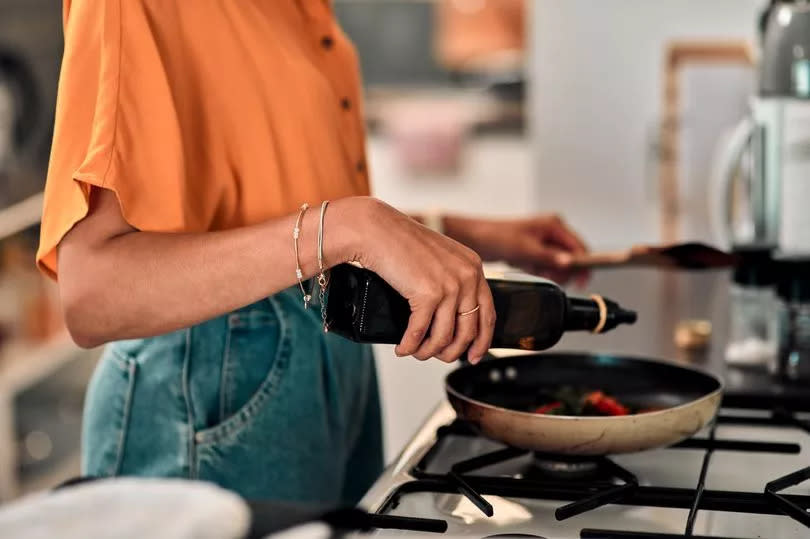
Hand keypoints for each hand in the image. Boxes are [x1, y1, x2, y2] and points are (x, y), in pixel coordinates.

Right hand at [331, 198, 495, 363]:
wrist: (376, 229)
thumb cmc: (400, 241)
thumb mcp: (440, 258)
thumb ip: (453, 280)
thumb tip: (452, 319)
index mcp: (473, 267)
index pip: (488, 314)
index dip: (482, 341)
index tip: (475, 356)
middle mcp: (467, 276)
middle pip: (468, 331)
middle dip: (452, 352)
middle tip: (437, 357)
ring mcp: (449, 286)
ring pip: (444, 337)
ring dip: (428, 352)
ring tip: (416, 352)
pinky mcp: (427, 294)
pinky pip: (420, 332)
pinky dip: (410, 345)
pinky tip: (402, 348)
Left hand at [444, 214, 589, 284]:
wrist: (477, 239)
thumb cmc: (498, 236)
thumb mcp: (526, 250)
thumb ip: (549, 257)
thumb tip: (568, 263)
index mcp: (555, 225)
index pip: (579, 246)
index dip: (583, 264)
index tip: (583, 280)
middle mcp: (553, 231)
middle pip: (571, 256)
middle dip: (563, 269)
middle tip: (551, 275)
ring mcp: (545, 241)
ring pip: (559, 263)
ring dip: (551, 271)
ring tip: (536, 268)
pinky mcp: (536, 251)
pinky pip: (547, 265)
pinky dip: (542, 270)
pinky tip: (529, 267)